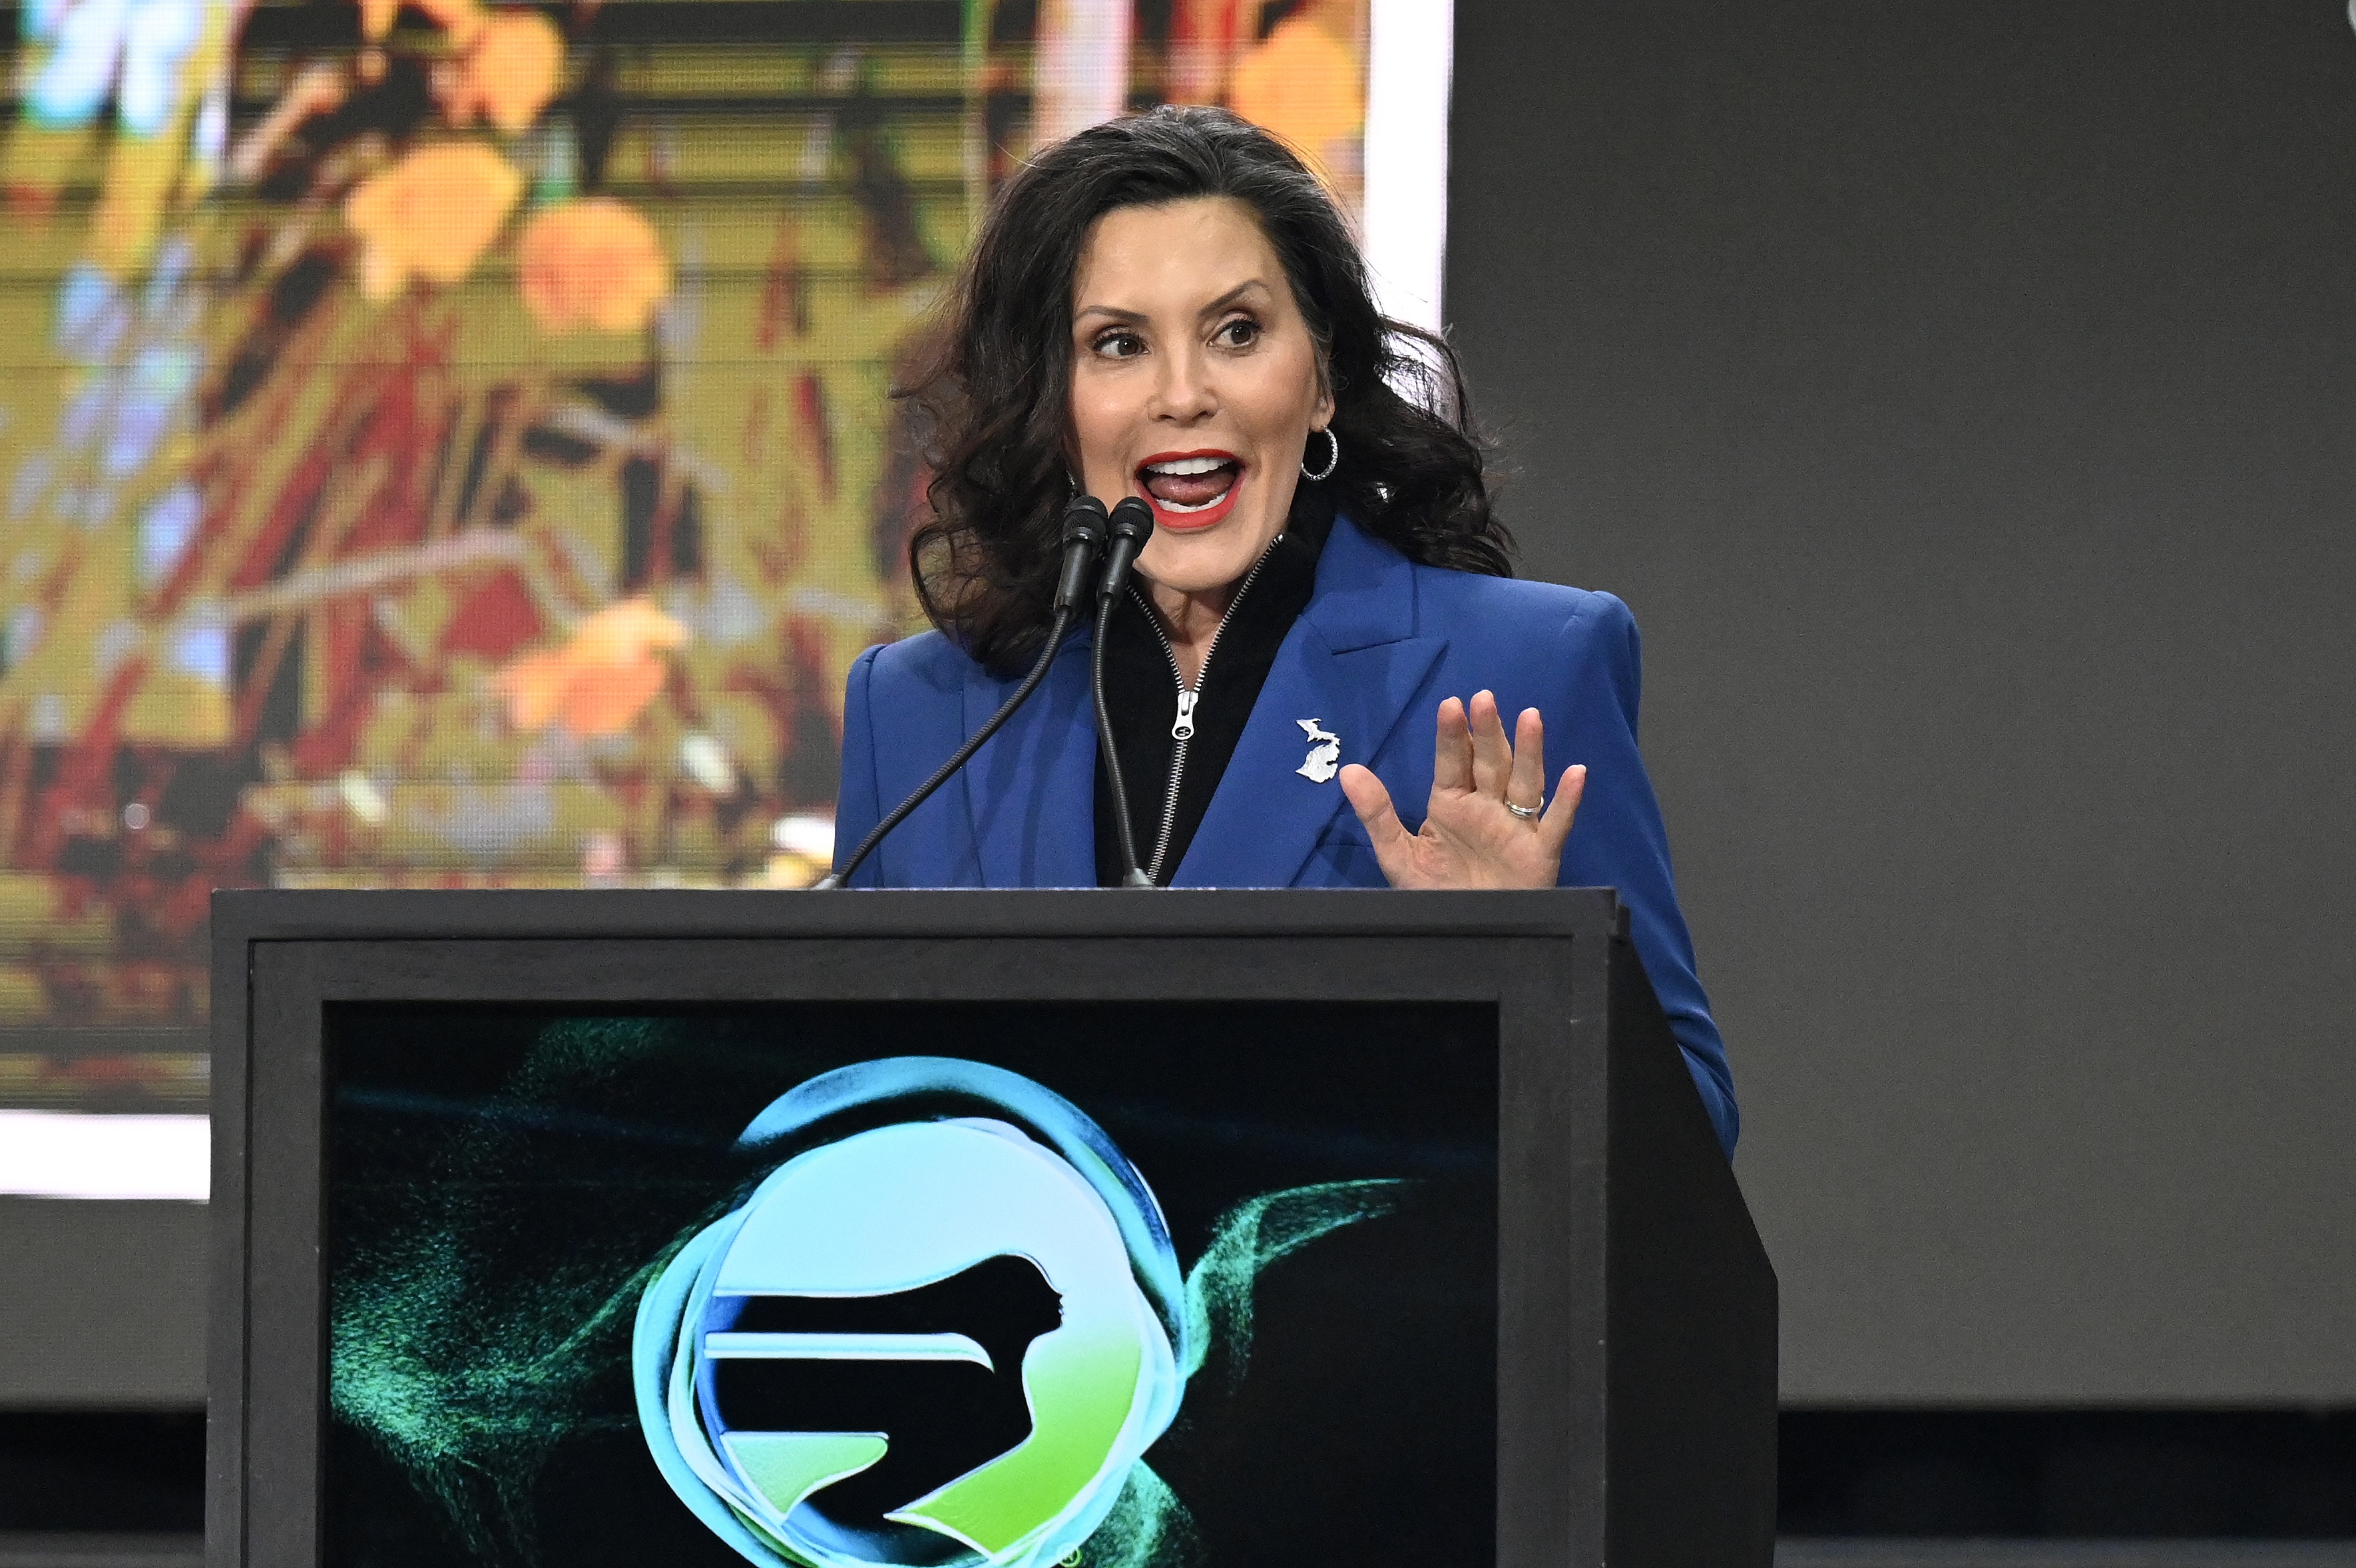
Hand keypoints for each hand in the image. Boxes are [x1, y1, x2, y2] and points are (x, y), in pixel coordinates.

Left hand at [1337, 690, 1584, 889]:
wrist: (1462, 939)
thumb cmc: (1433, 895)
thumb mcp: (1397, 855)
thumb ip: (1377, 813)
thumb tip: (1347, 770)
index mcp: (1451, 804)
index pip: (1452, 762)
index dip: (1453, 735)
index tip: (1451, 705)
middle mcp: (1486, 808)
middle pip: (1491, 763)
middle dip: (1488, 732)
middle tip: (1484, 699)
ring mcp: (1516, 828)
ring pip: (1525, 782)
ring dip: (1530, 751)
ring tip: (1530, 717)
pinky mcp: (1540, 853)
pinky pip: (1557, 823)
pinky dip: (1568, 800)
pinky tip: (1577, 773)